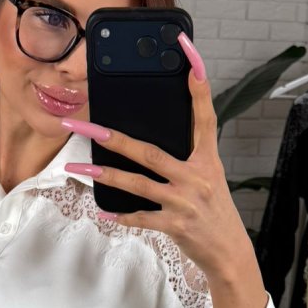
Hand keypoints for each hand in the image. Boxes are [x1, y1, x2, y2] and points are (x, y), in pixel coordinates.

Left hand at [61, 33, 253, 282]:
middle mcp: (197, 176)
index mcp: (207, 159)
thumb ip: (185, 159)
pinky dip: (123, 216)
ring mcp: (185, 201)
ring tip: (77, 165)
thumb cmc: (214, 213)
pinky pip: (142, 218)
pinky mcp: (177, 225)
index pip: (204, 115)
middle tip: (84, 124)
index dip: (198, 85)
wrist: (230, 254)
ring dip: (104, 174)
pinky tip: (104, 212)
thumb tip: (147, 144)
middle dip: (114, 137)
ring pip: (137, 183)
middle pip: (150, 151)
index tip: (189, 54)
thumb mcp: (208, 179)